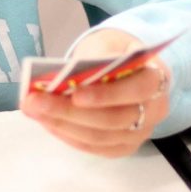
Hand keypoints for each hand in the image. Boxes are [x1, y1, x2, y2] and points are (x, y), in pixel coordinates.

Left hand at [20, 28, 172, 157]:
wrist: (124, 65)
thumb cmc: (114, 52)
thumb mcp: (107, 44)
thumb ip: (94, 59)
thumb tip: (65, 77)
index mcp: (157, 78)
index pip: (137, 90)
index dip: (107, 95)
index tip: (75, 94)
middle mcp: (155, 110)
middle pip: (113, 119)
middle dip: (69, 112)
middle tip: (34, 102)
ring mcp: (141, 133)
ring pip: (100, 137)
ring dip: (62, 125)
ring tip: (33, 111)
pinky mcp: (123, 146)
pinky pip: (94, 147)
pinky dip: (68, 135)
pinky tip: (46, 122)